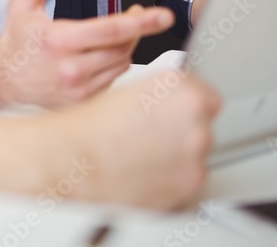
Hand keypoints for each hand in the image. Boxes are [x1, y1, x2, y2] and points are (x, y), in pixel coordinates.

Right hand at [0, 0, 173, 106]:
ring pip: (121, 64)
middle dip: (137, 30)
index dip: (141, 22)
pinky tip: (104, 55)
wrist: (0, 81)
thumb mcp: (21, 8)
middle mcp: (71, 69)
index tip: (163, 15)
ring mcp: (78, 89)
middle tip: (139, 15)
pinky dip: (115, 65)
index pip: (110, 31)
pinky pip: (113, 81)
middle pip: (123, 48)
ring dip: (126, 47)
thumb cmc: (14, 43)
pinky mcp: (82, 103)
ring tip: (118, 34)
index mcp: (59, 42)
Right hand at [41, 73, 220, 208]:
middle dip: (180, 131)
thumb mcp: (127, 90)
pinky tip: (140, 171)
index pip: (206, 96)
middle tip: (148, 134)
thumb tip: (171, 101)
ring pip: (195, 156)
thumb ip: (161, 93)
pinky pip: (186, 181)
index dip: (184, 105)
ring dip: (176, 157)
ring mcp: (195, 157)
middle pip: (202, 126)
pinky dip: (170, 179)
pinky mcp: (189, 187)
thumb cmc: (87, 128)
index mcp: (181, 89)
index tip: (172, 111)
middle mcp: (195, 121)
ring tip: (139, 155)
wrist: (70, 162)